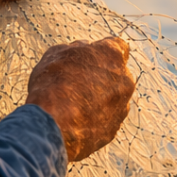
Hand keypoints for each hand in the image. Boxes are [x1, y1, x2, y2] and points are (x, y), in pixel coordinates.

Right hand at [25, 38, 134, 161]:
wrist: (52, 124)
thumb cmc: (52, 84)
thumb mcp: (56, 54)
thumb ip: (76, 49)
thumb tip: (83, 49)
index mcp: (112, 56)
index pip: (118, 46)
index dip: (102, 52)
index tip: (91, 57)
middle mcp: (124, 80)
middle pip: (117, 75)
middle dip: (102, 77)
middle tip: (78, 83)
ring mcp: (121, 107)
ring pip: (114, 100)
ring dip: (100, 100)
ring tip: (74, 106)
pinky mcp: (113, 130)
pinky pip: (106, 121)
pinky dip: (94, 120)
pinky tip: (75, 122)